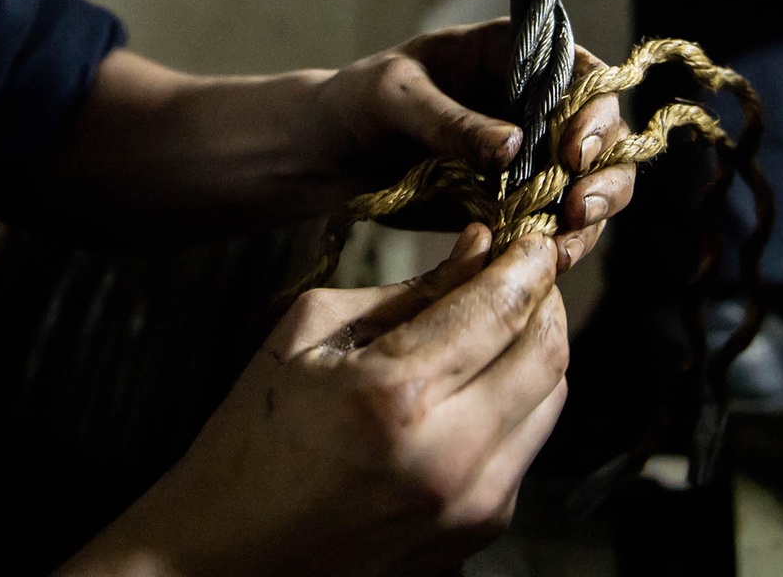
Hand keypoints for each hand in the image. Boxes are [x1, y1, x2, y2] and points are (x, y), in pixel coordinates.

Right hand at [63, 225, 567, 575]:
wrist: (231, 555)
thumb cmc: (253, 440)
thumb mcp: (308, 337)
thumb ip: (403, 292)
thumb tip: (476, 250)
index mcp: (396, 395)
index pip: (500, 309)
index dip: (527, 261)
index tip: (530, 237)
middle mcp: (450, 456)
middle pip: (548, 355)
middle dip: (544, 300)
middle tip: (521, 272)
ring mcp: (472, 505)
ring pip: (551, 403)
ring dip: (534, 351)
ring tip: (496, 325)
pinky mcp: (477, 532)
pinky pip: (524, 448)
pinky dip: (514, 404)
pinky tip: (473, 389)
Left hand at [314, 17, 634, 272]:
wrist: (327, 154)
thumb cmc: (356, 102)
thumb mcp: (394, 97)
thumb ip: (450, 121)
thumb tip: (513, 148)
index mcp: (512, 55)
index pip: (581, 74)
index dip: (592, 111)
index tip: (574, 151)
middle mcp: (533, 105)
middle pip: (603, 135)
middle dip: (604, 174)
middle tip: (578, 209)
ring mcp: (528, 158)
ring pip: (588, 186)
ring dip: (587, 220)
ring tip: (561, 249)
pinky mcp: (510, 202)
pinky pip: (549, 224)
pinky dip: (553, 245)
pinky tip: (542, 263)